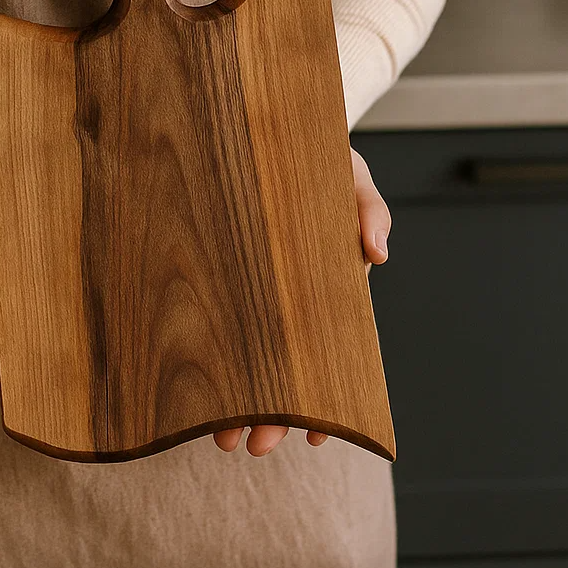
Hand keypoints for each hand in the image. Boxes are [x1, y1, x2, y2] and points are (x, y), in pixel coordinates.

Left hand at [213, 146, 391, 456]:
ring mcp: (246, 288)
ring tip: (221, 438)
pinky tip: (190, 398)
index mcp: (321, 282)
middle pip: (280, 367)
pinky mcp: (211, 273)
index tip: (318, 436)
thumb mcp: (348, 172)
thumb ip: (366, 208)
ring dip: (233, 402)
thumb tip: (377, 252)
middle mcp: (283, 296)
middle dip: (271, 411)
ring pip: (242, 356)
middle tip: (256, 445)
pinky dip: (204, 362)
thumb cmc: (310, 152)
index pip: (326, 351)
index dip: (325, 396)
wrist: (259, 121)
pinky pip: (206, 324)